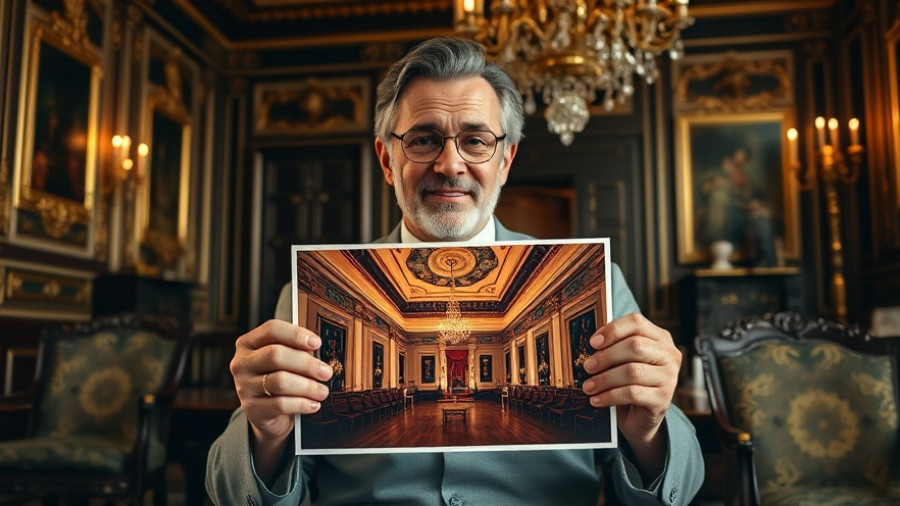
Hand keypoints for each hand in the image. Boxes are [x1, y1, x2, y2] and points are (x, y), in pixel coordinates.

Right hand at [230, 319, 332, 478]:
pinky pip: (280, 404)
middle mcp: (243, 363)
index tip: (317, 342)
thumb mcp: (285, 361)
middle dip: (306, 363)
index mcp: (249, 343)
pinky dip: (301, 404)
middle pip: (276, 355)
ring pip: (280, 381)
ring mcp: (244, 386)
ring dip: (307, 386)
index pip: (271, 329)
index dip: (296, 334)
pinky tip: (313, 405)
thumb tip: (318, 349)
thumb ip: (296, 350)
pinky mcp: (251, 408)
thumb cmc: (279, 379)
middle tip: (325, 372)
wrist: (267, 414)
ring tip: (322, 391)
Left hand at [581, 313, 680, 477]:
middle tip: (587, 367)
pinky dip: (610, 396)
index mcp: (659, 338)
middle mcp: (669, 355)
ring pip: (632, 371)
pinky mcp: (663, 399)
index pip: (637, 323)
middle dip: (606, 356)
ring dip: (605, 379)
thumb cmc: (627, 382)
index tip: (593, 343)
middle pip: (635, 346)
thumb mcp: (622, 361)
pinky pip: (632, 393)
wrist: (640, 418)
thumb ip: (613, 347)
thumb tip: (591, 343)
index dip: (613, 330)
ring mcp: (669, 377)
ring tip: (588, 386)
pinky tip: (597, 400)